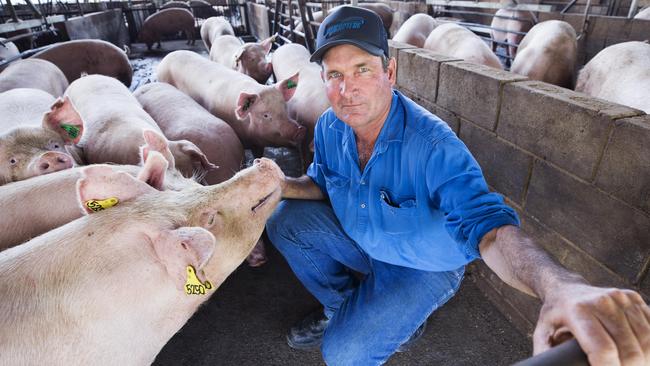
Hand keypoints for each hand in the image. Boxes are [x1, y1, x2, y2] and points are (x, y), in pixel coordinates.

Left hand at [534, 283, 649, 364]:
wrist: (565, 288)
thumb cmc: (555, 316)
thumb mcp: (542, 334)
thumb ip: (547, 354)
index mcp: (578, 311)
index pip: (603, 349)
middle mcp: (602, 302)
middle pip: (628, 349)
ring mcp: (620, 298)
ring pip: (645, 340)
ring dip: (643, 360)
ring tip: (630, 365)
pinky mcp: (633, 297)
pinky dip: (649, 345)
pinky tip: (639, 354)